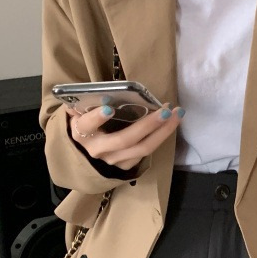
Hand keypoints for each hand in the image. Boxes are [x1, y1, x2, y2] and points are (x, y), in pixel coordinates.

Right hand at [64, 101, 184, 170]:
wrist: (84, 154)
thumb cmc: (85, 125)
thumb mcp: (79, 113)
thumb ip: (85, 103)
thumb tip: (100, 91)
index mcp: (81, 133)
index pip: (87, 125)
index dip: (97, 118)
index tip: (109, 108)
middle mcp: (97, 149)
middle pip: (125, 139)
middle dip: (148, 124)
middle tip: (165, 110)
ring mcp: (113, 160)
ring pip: (142, 148)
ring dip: (163, 131)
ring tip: (176, 114)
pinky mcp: (125, 166)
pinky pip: (146, 152)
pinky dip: (160, 137)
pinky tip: (171, 123)